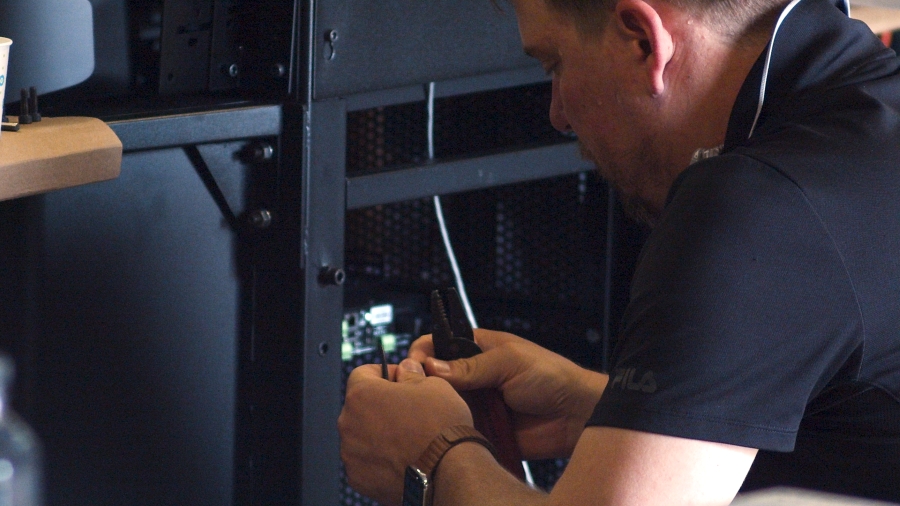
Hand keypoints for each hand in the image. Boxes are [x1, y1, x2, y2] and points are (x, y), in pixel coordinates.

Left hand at [338, 359, 472, 505]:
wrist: (449, 472)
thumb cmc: (441, 424)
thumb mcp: (433, 385)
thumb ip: (411, 374)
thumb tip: (405, 369)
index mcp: (361, 394)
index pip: (362, 374)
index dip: (384, 373)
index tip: (401, 380)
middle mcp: (348, 423)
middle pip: (360, 406)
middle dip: (380, 405)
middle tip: (407, 412)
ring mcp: (350, 453)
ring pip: (361, 435)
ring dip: (377, 433)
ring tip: (407, 440)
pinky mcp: (358, 478)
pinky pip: (365, 462)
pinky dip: (379, 459)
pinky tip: (402, 460)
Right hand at [409, 329, 607, 459]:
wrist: (577, 416)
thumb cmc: (552, 377)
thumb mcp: (510, 361)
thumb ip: (470, 365)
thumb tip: (431, 366)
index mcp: (479, 349)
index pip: (438, 345)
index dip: (422, 353)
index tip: (413, 364)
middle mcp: (474, 376)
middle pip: (435, 378)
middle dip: (424, 384)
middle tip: (418, 392)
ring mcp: (477, 404)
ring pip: (443, 405)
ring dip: (438, 408)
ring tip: (433, 412)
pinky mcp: (482, 429)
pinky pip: (458, 429)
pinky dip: (452, 430)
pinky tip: (448, 430)